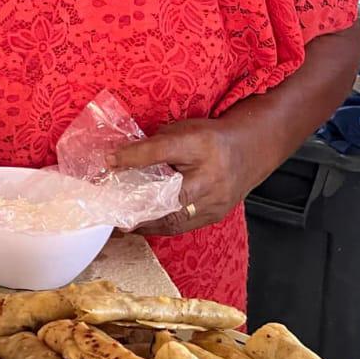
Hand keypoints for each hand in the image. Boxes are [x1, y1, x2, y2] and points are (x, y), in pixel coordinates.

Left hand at [109, 118, 259, 236]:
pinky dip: (159, 226)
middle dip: (137, 205)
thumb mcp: (182, 131)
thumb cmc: (210, 139)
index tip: (109, 161)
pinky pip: (183, 226)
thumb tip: (118, 158)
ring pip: (175, 218)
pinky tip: (141, 225)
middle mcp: (211, 175)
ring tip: (121, 222)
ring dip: (145, 222)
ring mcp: (216, 200)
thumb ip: (153, 144)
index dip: (133, 156)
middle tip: (111, 208)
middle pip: (168, 195)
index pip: (161, 150)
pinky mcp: (215, 215)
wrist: (250, 151)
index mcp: (200, 145)